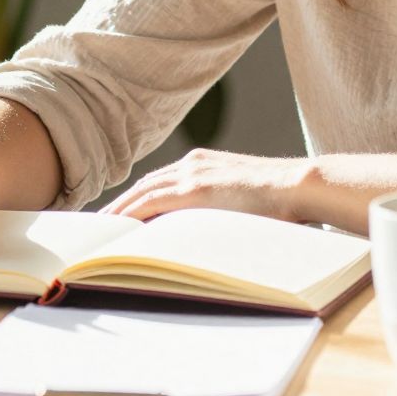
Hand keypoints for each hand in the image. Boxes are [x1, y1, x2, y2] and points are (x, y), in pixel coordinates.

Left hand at [97, 147, 310, 222]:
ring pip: (139, 194)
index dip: (137, 198)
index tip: (120, 214)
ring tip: (99, 232)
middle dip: (119, 205)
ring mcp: (191, 174)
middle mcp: (191, 163)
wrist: (298, 186)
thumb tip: (211, 230)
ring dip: (117, 212)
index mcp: (204, 164)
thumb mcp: (244, 200)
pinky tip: (114, 229)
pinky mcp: (193, 190)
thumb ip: (222, 207)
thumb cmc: (282, 200)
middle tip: (99, 225)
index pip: (159, 182)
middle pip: (144, 185)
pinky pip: (148, 204)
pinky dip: (127, 216)